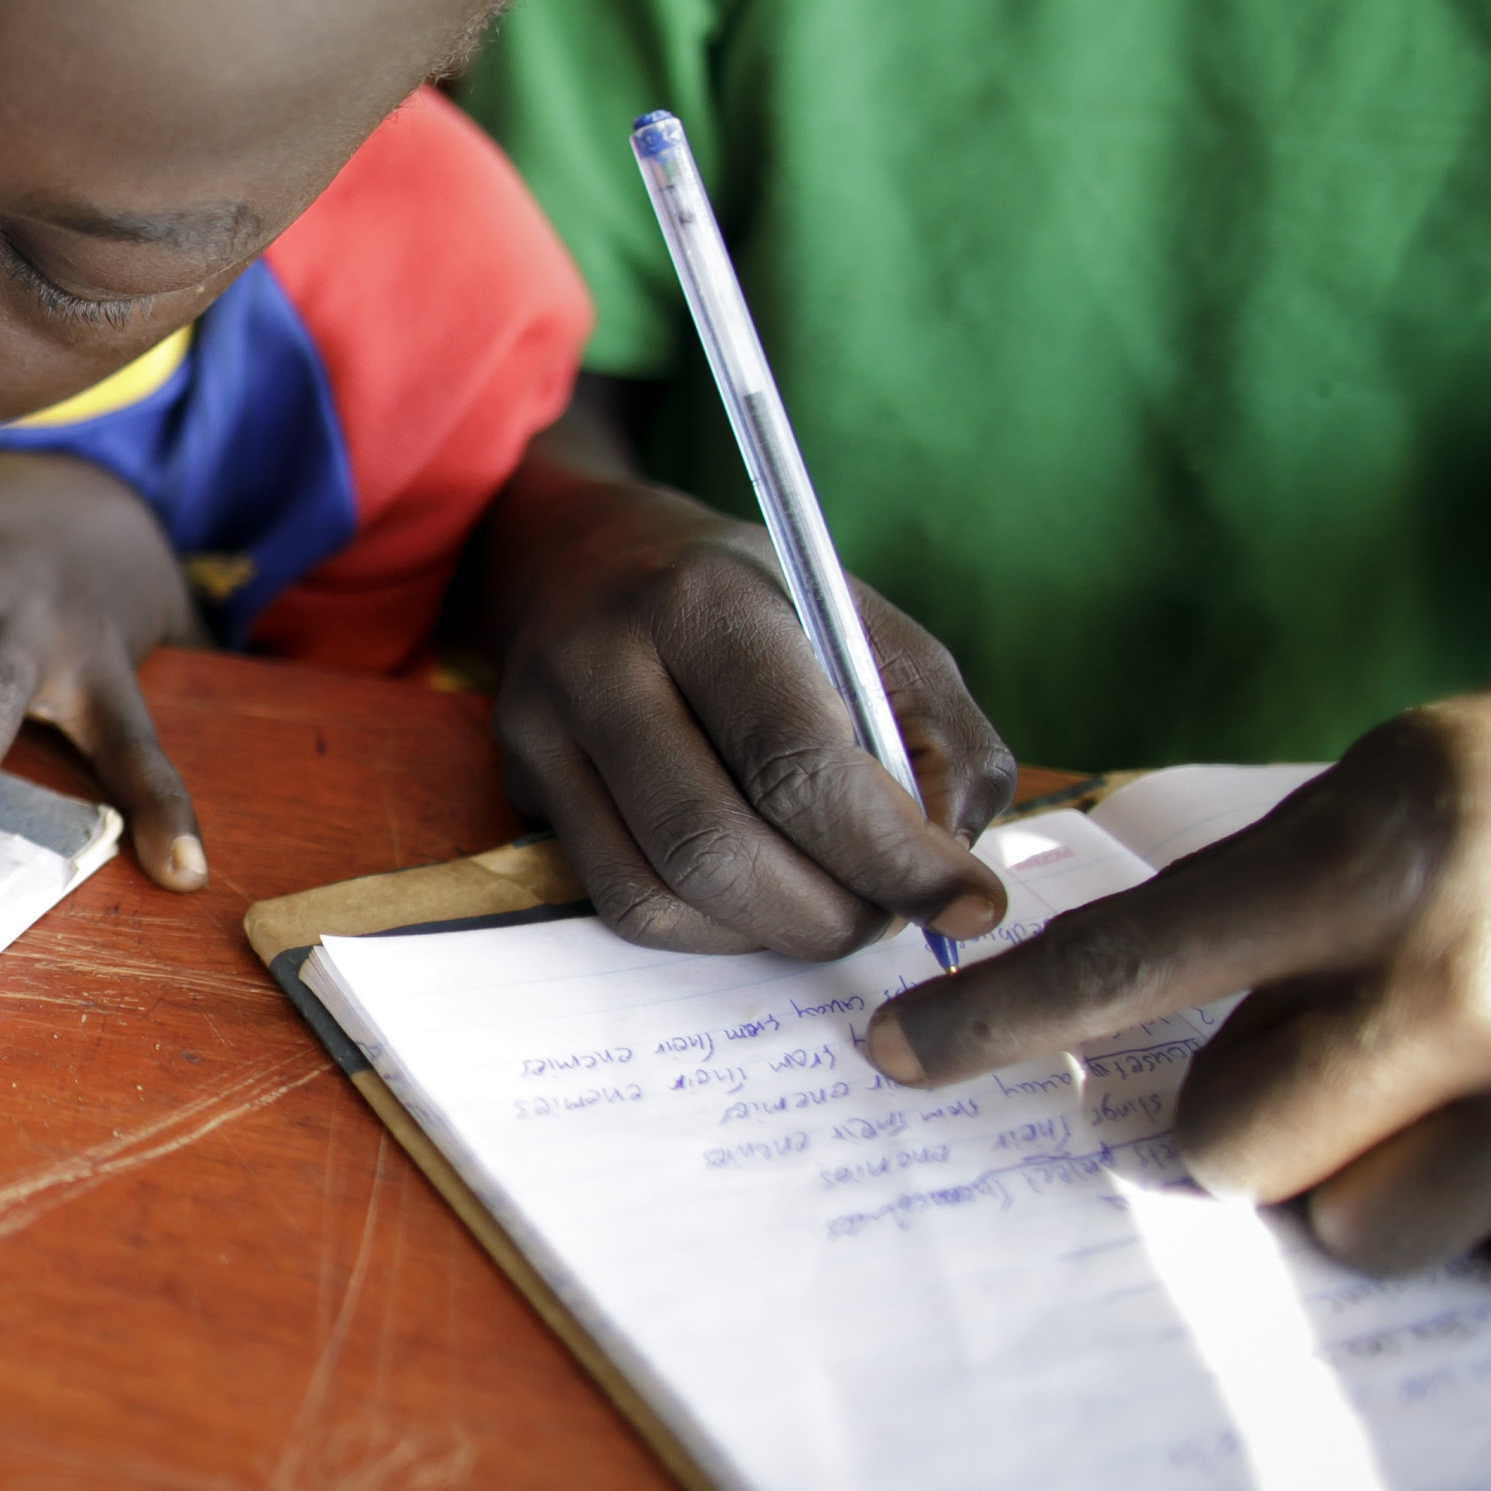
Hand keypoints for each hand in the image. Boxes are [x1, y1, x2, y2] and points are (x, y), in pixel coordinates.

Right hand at [491, 472, 1014, 957]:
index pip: (794, 759)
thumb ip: (937, 735)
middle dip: (829, 912)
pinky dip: (712, 929)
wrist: (591, 559)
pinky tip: (758, 897)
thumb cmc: (756, 601)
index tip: (968, 904)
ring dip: (770, 932)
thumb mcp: (864, 627)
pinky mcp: (521, 788)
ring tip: (832, 907)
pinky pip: (622, 903)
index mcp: (700, 600)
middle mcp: (599, 662)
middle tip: (893, 918)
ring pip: (658, 894)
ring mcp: (541, 731)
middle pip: (715, 845)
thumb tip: (949, 870)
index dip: (891, 853)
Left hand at [870, 677, 1490, 1285]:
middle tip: (1345, 1044)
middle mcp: (1455, 988)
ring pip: (1356, 1224)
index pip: (1123, 966)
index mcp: (1374, 863)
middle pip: (1227, 1144)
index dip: (992, 1022)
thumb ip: (1271, 904)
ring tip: (1471, 1077)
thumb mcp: (1398, 790)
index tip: (891, 1055)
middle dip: (1261, 1115)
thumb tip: (1135, 1025)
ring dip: (1384, 1173)